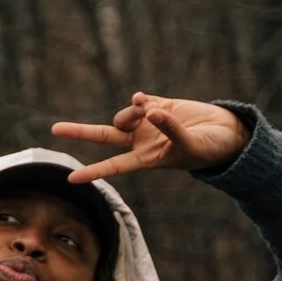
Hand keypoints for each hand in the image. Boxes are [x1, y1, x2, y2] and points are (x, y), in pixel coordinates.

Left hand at [51, 93, 249, 183]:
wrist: (227, 133)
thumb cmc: (210, 149)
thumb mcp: (189, 145)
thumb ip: (169, 130)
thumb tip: (150, 112)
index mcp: (146, 158)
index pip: (114, 166)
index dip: (93, 172)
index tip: (70, 179)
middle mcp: (141, 141)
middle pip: (104, 136)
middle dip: (80, 131)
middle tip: (55, 129)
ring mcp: (147, 122)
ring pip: (124, 114)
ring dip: (131, 111)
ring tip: (151, 112)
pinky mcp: (157, 105)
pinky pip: (139, 101)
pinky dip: (138, 101)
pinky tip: (143, 101)